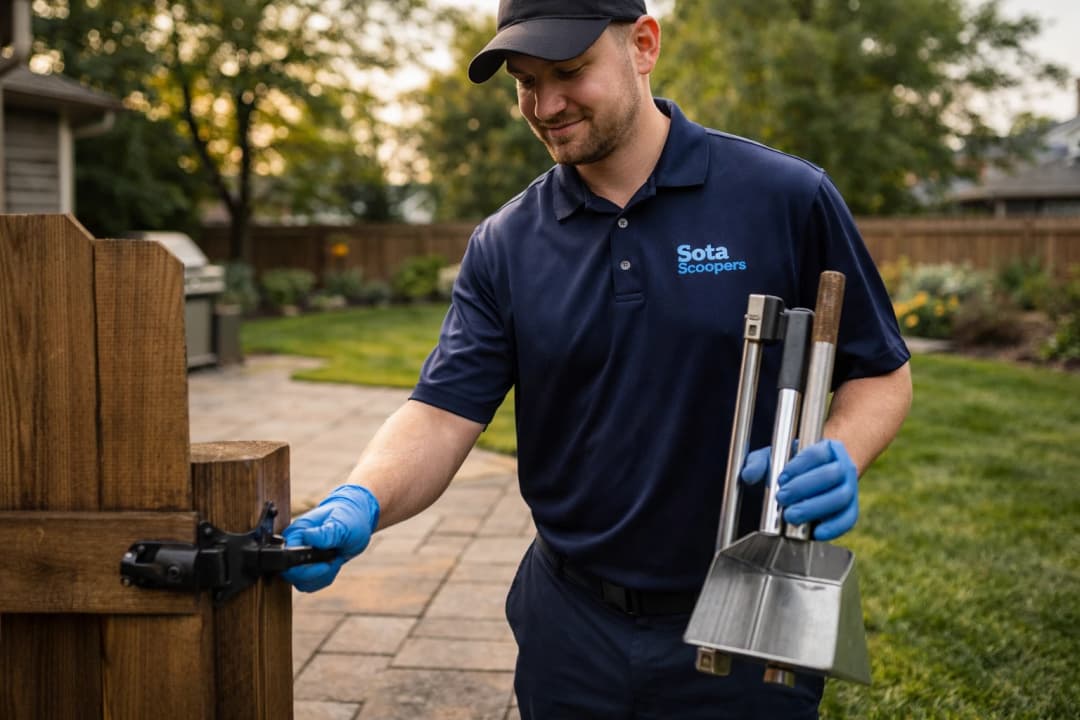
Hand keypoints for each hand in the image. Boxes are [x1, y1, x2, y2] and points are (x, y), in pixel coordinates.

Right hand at [281, 485, 379, 591]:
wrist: (356, 520)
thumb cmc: (348, 518)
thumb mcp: (342, 524)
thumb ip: (326, 533)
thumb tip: (309, 537)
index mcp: (296, 533)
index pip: (287, 559)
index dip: (305, 568)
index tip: (326, 563)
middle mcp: (294, 546)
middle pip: (292, 575)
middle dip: (316, 573)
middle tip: (333, 559)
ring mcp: (299, 557)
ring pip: (302, 582)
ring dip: (321, 576)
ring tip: (334, 559)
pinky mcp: (306, 567)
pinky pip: (309, 583)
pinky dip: (323, 579)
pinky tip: (332, 565)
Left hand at [739, 440, 857, 540]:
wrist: (814, 478)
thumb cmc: (792, 467)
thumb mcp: (772, 458)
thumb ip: (758, 463)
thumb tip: (748, 475)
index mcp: (827, 448)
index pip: (817, 453)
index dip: (799, 466)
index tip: (781, 478)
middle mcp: (843, 466)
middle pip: (831, 476)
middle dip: (804, 488)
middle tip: (782, 497)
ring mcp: (850, 488)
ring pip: (840, 498)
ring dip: (814, 508)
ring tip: (791, 515)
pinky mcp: (850, 510)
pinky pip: (848, 519)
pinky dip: (833, 527)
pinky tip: (815, 532)